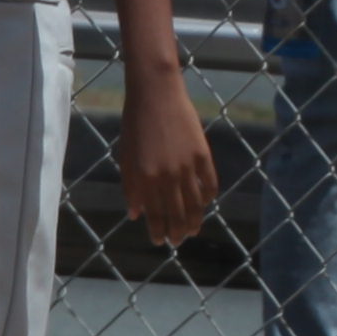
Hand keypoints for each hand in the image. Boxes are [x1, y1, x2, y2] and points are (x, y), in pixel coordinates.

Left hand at [116, 75, 217, 244]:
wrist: (156, 94)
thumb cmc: (135, 124)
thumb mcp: (126, 157)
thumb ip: (131, 187)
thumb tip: (135, 214)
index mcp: (145, 179)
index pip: (155, 214)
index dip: (158, 230)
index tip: (159, 240)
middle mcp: (167, 176)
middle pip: (177, 214)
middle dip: (177, 232)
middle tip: (177, 241)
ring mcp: (187, 166)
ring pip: (195, 204)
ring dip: (194, 221)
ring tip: (193, 230)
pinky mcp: (202, 155)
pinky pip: (210, 184)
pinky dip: (208, 197)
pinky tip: (205, 203)